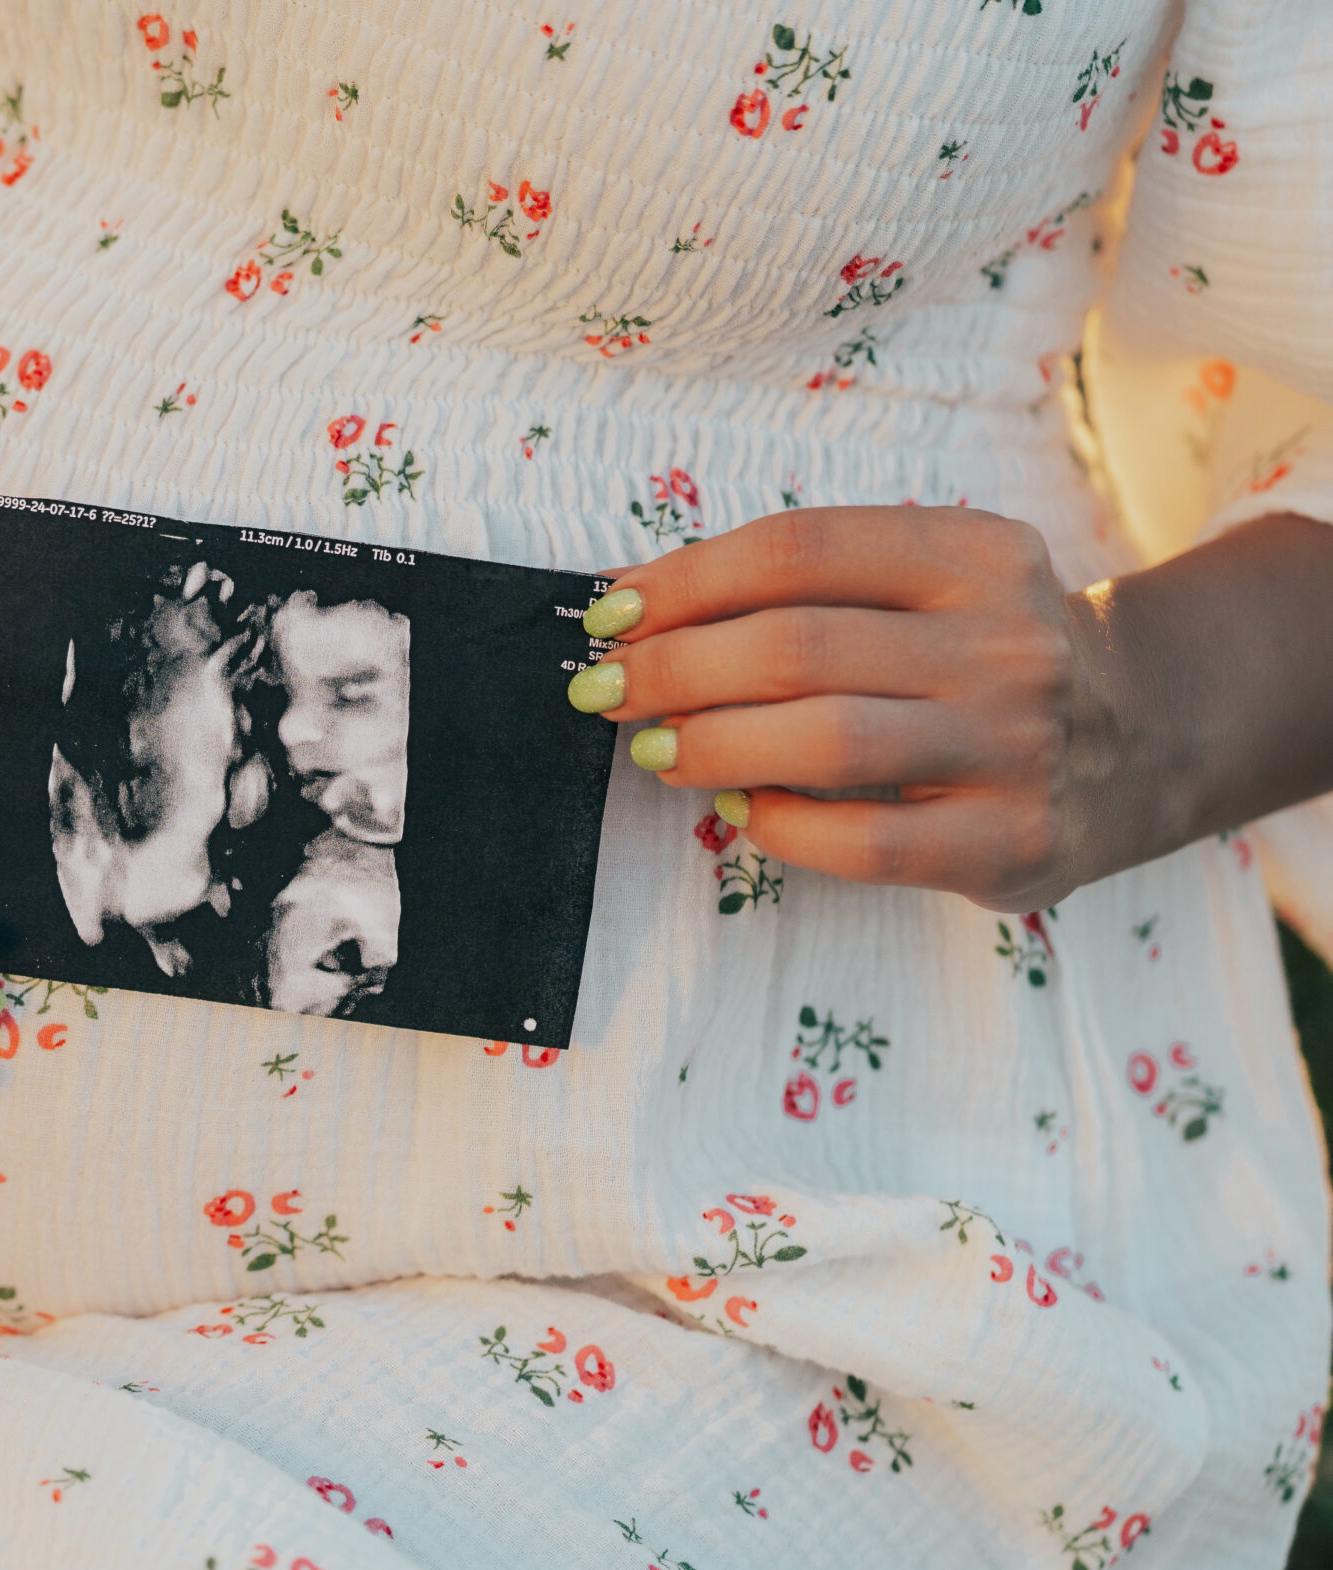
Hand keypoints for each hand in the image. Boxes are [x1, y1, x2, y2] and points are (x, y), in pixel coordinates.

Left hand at [569, 507, 1141, 911]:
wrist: (1140, 741)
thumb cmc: (979, 655)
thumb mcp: (928, 582)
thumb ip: (808, 584)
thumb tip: (636, 608)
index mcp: (976, 554)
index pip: (799, 548)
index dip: (685, 580)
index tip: (612, 613)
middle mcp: (1007, 643)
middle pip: (796, 646)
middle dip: (672, 668)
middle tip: (605, 689)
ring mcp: (1016, 746)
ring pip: (825, 742)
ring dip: (709, 746)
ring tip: (653, 749)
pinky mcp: (1011, 841)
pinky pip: (862, 844)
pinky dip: (779, 826)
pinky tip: (742, 809)